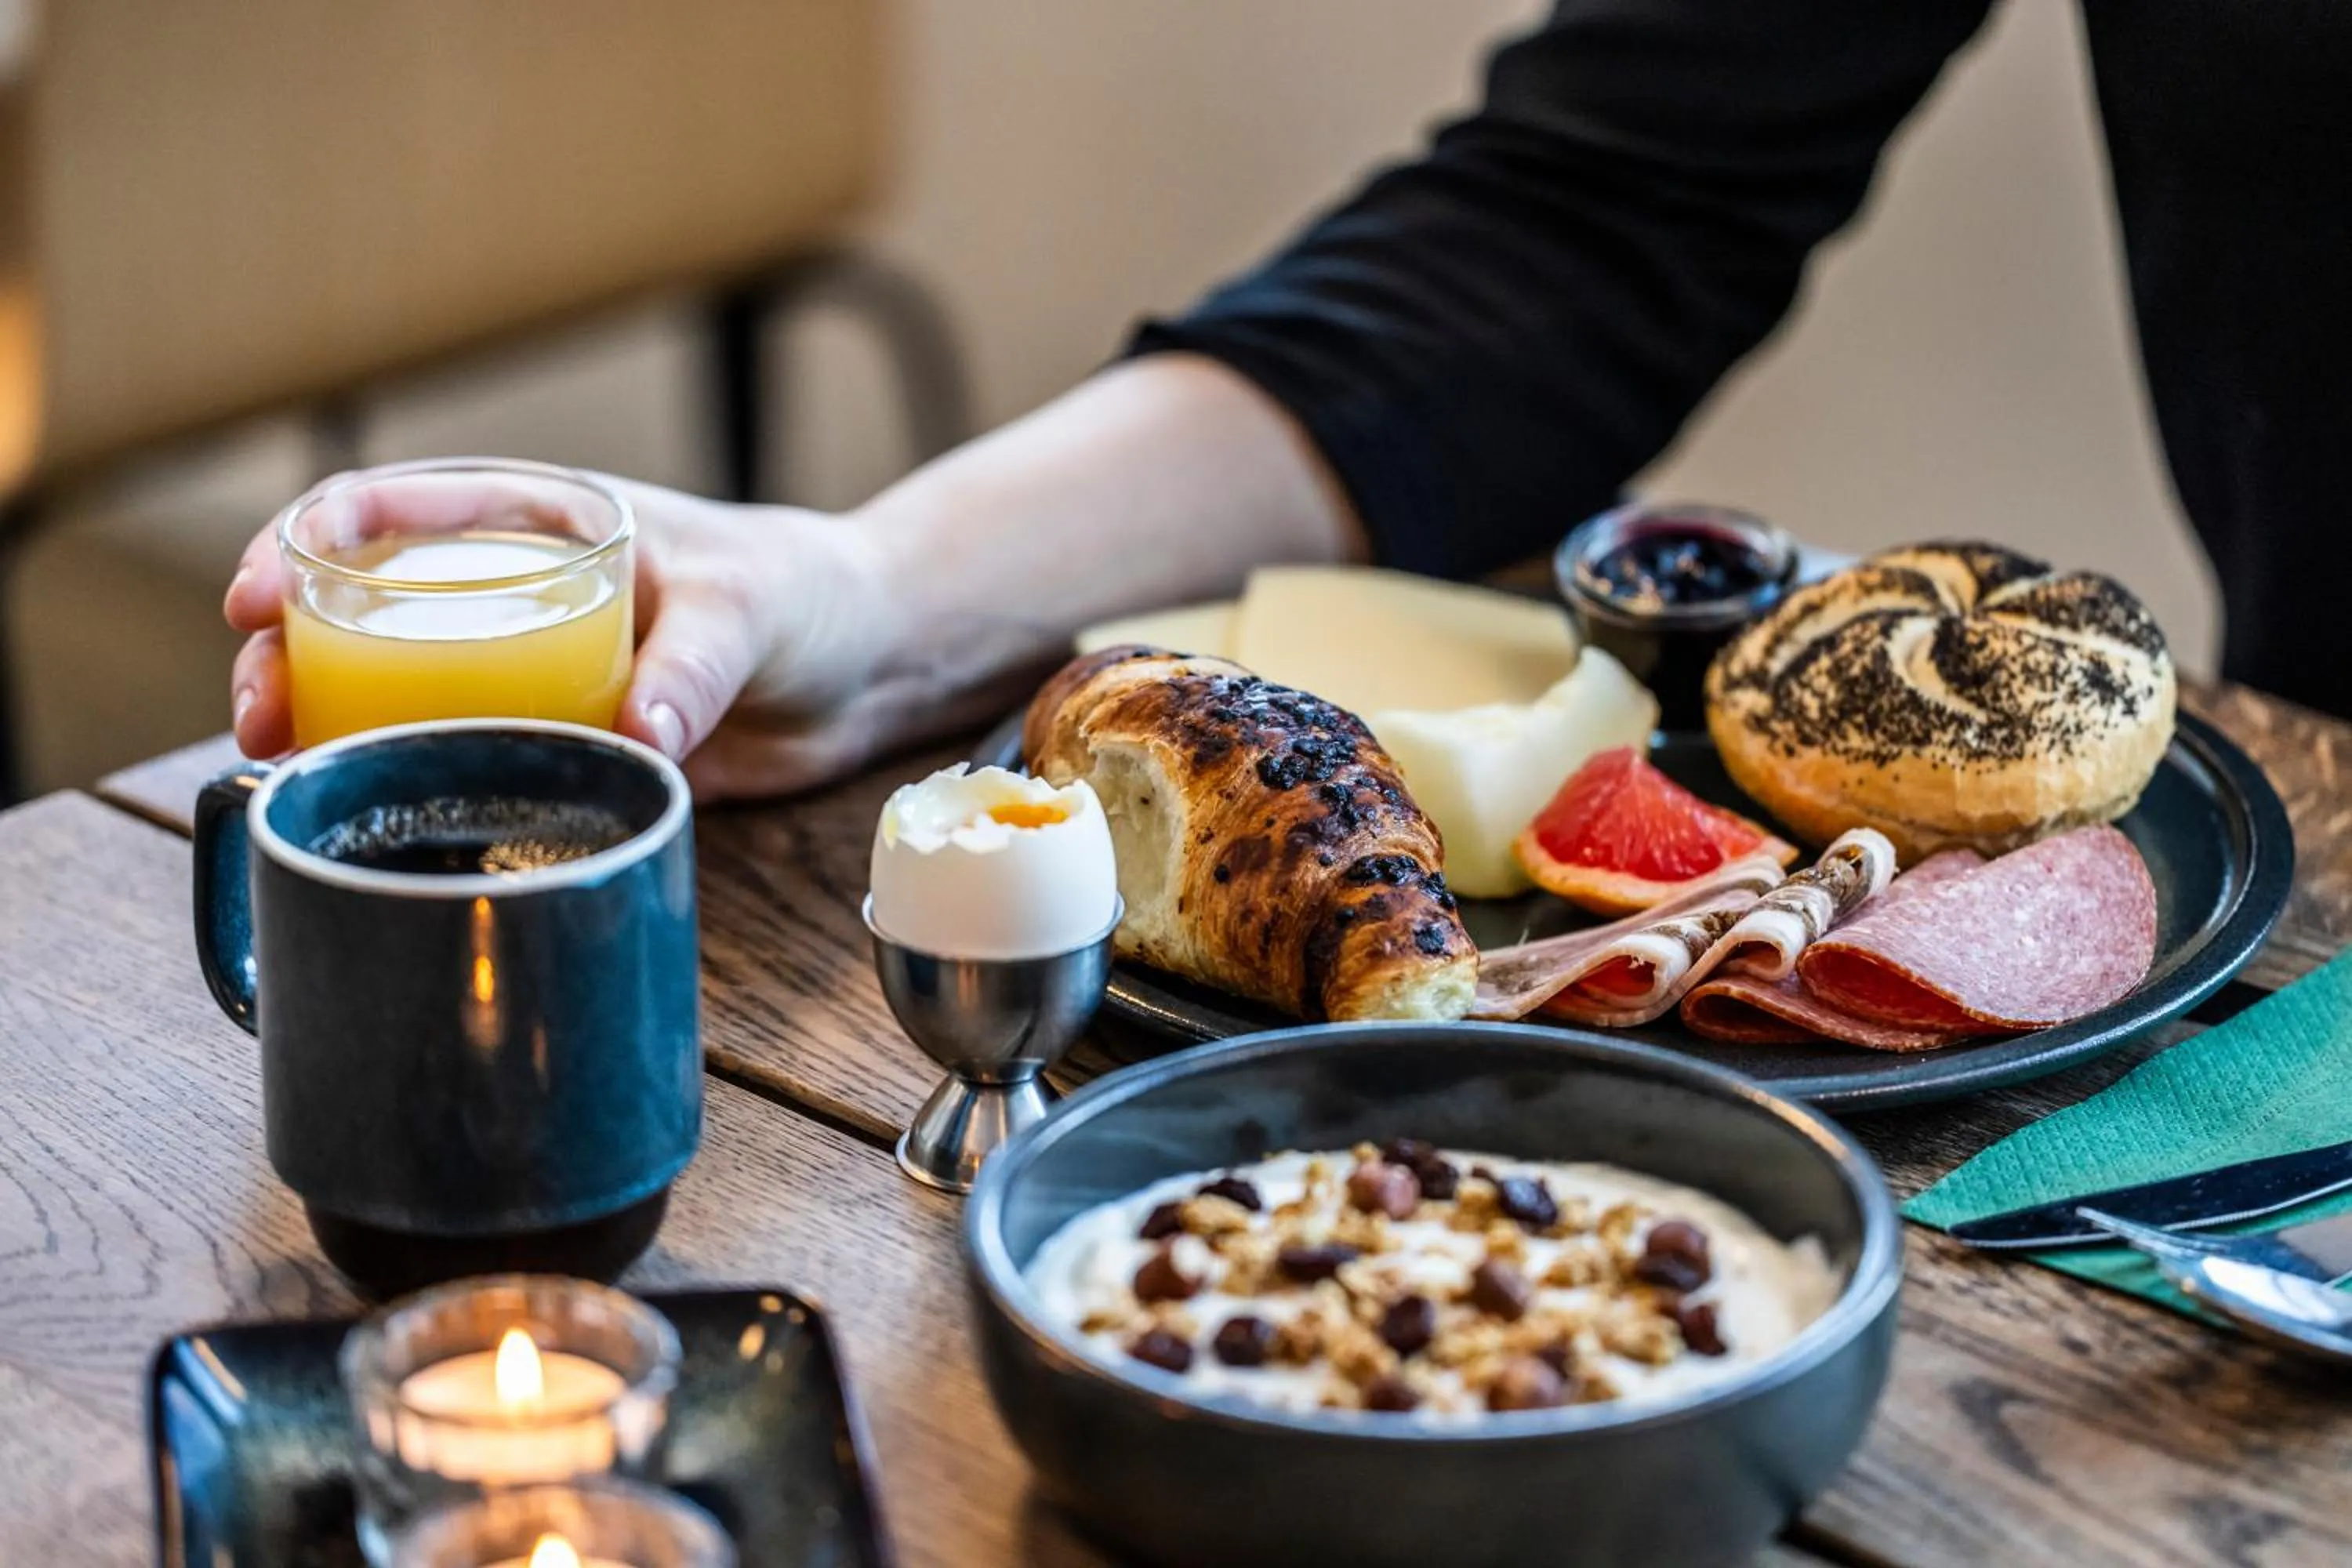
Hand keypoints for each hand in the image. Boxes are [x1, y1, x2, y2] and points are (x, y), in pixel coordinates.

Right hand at [222, 474, 906, 799]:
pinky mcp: (560, 739)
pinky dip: (409, 776)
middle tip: (259, 714)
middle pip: (365, 606)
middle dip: (286, 649)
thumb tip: (643, 727)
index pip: (396, 507)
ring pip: (396, 688)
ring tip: (283, 766)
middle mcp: (517, 590)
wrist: (863, 666)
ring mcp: (530, 668)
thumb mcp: (750, 607)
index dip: (307, 537)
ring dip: (328, 721)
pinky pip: (464, 754)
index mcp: (545, 518)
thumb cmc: (807, 597)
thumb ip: (697, 659)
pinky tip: (370, 811)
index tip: (256, 594)